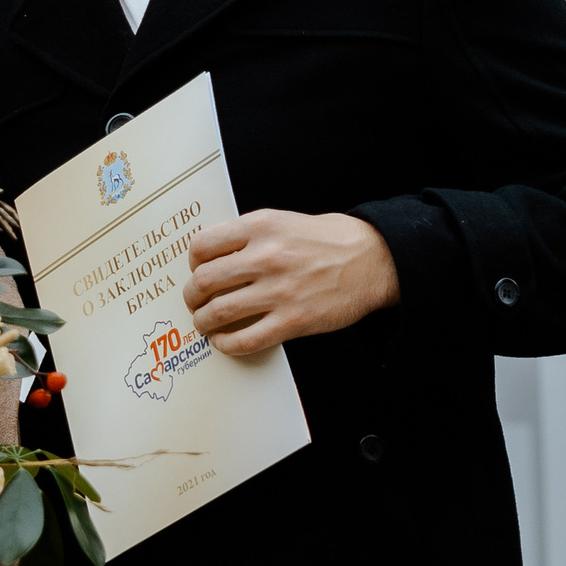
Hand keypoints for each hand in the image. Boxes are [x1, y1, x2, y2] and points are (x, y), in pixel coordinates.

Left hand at [183, 210, 400, 356]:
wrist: (373, 260)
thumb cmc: (329, 240)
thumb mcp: (284, 221)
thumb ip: (249, 236)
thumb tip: (213, 258)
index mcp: (261, 227)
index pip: (202, 246)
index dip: (192, 263)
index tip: (197, 270)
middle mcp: (266, 257)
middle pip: (204, 281)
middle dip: (192, 296)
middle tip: (195, 301)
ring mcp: (279, 291)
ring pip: (218, 312)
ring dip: (203, 321)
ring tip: (205, 322)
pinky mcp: (293, 321)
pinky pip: (244, 340)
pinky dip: (226, 344)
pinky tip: (224, 341)